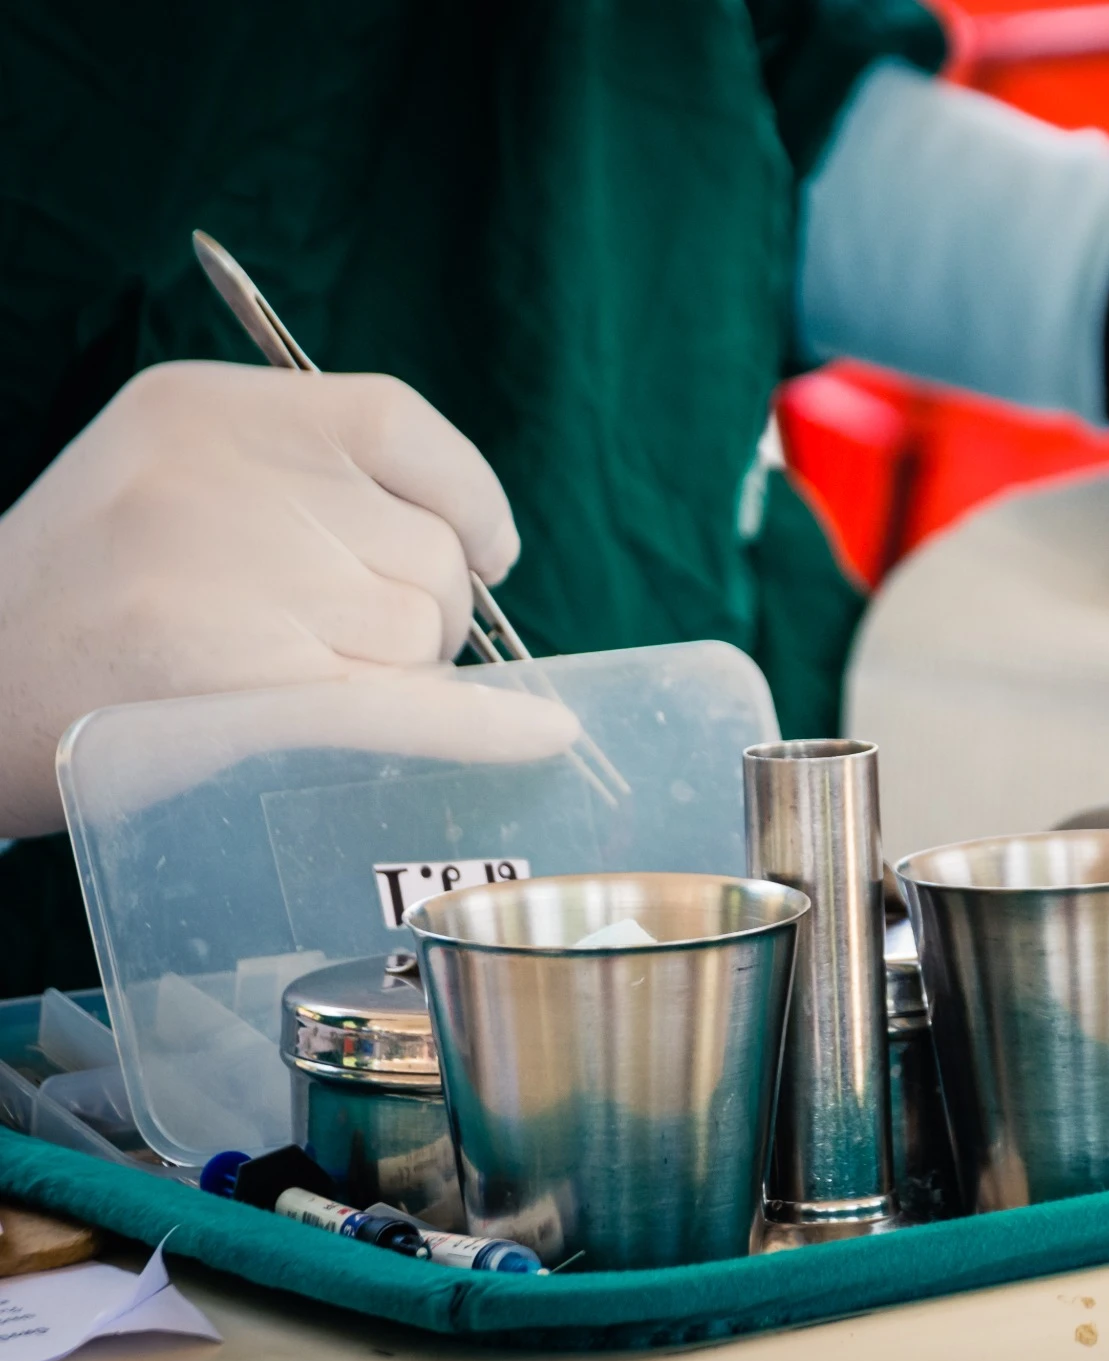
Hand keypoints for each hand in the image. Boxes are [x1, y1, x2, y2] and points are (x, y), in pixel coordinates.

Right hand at [0, 361, 528, 834]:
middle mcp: (222, 485)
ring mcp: (231, 587)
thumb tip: (479, 544)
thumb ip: (307, 476)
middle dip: (424, 609)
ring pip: (420, 632)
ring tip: (303, 682)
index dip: (469, 496)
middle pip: (426, 549)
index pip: (400, 425)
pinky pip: (414, 701)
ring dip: (401, 674)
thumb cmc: (97, 587)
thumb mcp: (171, 470)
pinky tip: (541, 732)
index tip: (488, 549)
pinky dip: (484, 724)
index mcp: (206, 410)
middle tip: (343, 644)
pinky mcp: (244, 689)